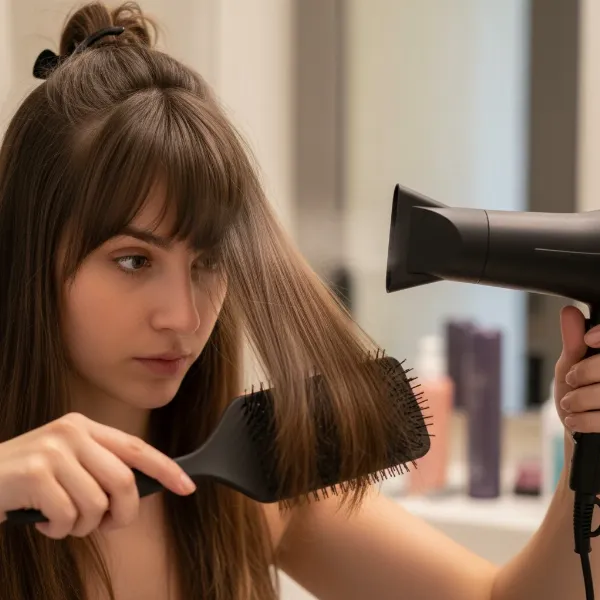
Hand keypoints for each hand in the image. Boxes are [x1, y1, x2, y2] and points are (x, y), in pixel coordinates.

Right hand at [0, 412, 195, 538]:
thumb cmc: (24, 482)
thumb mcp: (65, 465)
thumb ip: (98, 470)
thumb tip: (136, 494)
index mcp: (84, 428)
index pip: (137, 448)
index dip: (166, 468)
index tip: (187, 486)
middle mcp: (72, 432)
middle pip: (124, 482)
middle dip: (122, 514)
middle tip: (104, 526)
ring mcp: (54, 451)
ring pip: (97, 504)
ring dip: (82, 526)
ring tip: (62, 521)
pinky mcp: (35, 474)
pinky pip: (68, 517)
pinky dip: (59, 531)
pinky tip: (42, 522)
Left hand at [555, 305, 599, 432]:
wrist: (582, 434)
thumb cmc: (578, 394)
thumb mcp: (571, 365)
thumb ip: (573, 342)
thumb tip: (569, 312)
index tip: (589, 340)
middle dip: (586, 371)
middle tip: (571, 379)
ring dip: (581, 398)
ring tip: (569, 402)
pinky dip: (585, 419)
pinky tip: (574, 419)